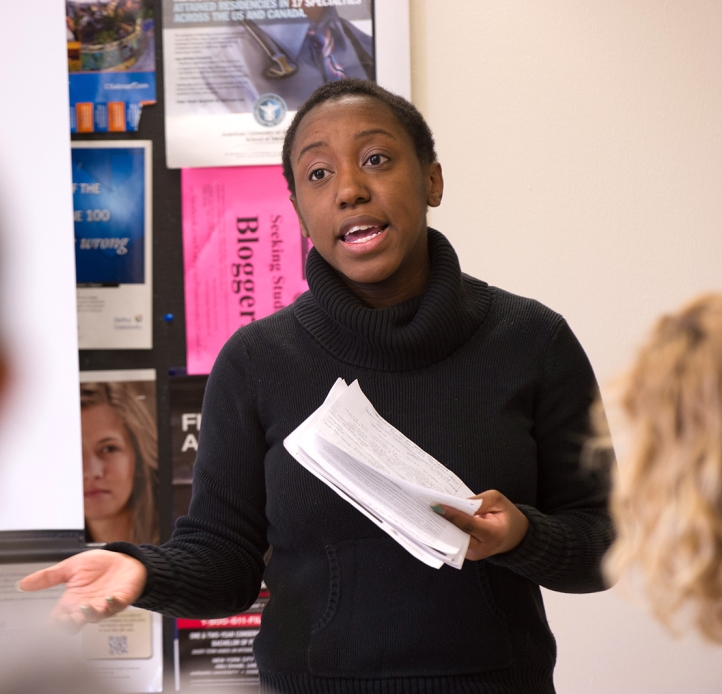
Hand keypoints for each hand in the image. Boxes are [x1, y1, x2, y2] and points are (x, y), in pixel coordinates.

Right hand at [18, 550, 146, 631]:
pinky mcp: (121, 599)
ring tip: (86, 607)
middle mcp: (86, 606)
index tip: (50, 623)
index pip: (58, 619)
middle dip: (70, 623)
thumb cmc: (99, 565)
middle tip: (67, 618)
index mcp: (72, 601)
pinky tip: (108, 599)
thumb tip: (23, 584)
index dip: (53, 624)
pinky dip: (112, 604)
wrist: (124, 558)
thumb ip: (49, 577)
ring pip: (95, 617)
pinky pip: (116, 606)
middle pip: (75, 624)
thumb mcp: (71, 567)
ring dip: (90, 614)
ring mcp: (104, 605)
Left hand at [433, 490, 529, 560]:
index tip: (436, 506)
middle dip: (442, 521)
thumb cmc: (506, 516)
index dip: (452, 515)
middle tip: (426, 507)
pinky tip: (436, 519)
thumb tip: (456, 502)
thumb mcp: (498, 501)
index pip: (469, 524)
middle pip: (457, 534)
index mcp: (493, 534)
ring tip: (427, 512)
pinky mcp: (467, 554)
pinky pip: (454, 540)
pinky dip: (446, 530)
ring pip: (452, 539)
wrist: (515, 536)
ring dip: (441, 526)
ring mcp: (473, 554)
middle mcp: (482, 549)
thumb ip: (479, 501)